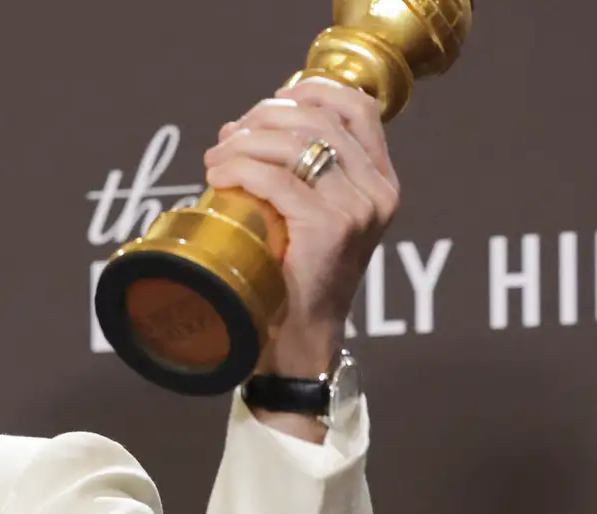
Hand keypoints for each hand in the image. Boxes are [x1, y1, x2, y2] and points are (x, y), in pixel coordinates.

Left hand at [202, 77, 399, 376]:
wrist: (301, 338)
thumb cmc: (294, 277)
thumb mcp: (307, 216)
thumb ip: (296, 173)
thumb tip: (238, 128)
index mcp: (381, 181)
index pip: (357, 108)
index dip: (311, 91)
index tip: (270, 101)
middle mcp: (378, 191)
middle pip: (319, 119)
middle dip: (265, 117)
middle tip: (228, 135)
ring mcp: (358, 208)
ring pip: (295, 144)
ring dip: (244, 142)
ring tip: (214, 158)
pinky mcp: (330, 227)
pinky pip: (276, 179)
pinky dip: (239, 169)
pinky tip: (217, 175)